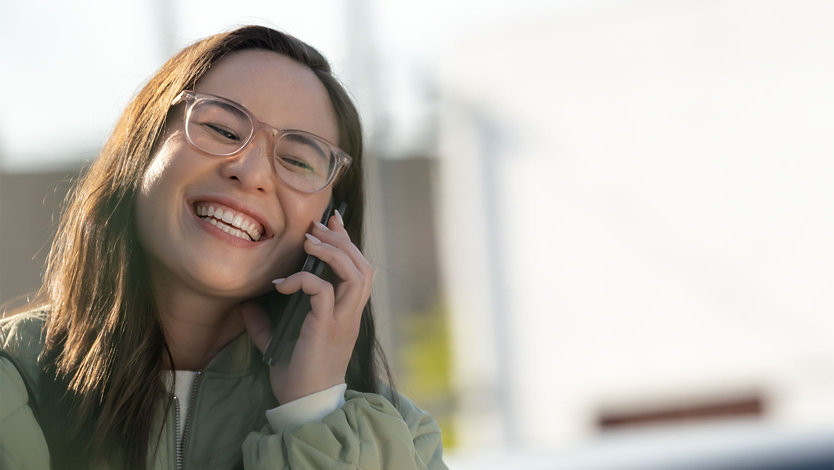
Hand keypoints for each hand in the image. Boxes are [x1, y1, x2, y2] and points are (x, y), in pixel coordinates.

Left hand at [240, 213, 373, 403]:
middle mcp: (351, 315)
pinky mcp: (327, 327)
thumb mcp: (277, 345)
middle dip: (342, 240)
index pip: (359, 271)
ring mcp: (343, 321)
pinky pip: (323, 291)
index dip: (348, 243)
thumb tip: (246, 305)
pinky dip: (304, 279)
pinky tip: (284, 283)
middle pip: (362, 266)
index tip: (332, 222)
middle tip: (319, 226)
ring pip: (355, 274)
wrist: (304, 406)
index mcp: (346, 315)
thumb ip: (265, 325)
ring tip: (310, 242)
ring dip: (333, 252)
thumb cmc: (296, 378)